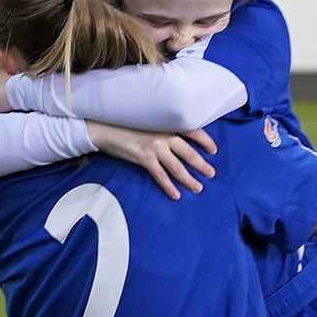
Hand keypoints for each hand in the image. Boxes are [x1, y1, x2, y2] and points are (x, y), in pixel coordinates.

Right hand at [87, 122, 215, 199]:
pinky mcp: (143, 158)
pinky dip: (169, 187)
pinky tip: (176, 195)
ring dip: (189, 179)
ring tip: (198, 188)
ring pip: (177, 167)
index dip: (205, 141)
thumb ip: (161, 128)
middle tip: (211, 173)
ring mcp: (154, 147)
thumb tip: (175, 139)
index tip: (214, 150)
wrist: (103, 127)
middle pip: (188, 152)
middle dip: (201, 164)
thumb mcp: (146, 121)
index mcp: (165, 123)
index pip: (192, 130)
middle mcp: (163, 134)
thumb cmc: (124, 123)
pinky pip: (160, 175)